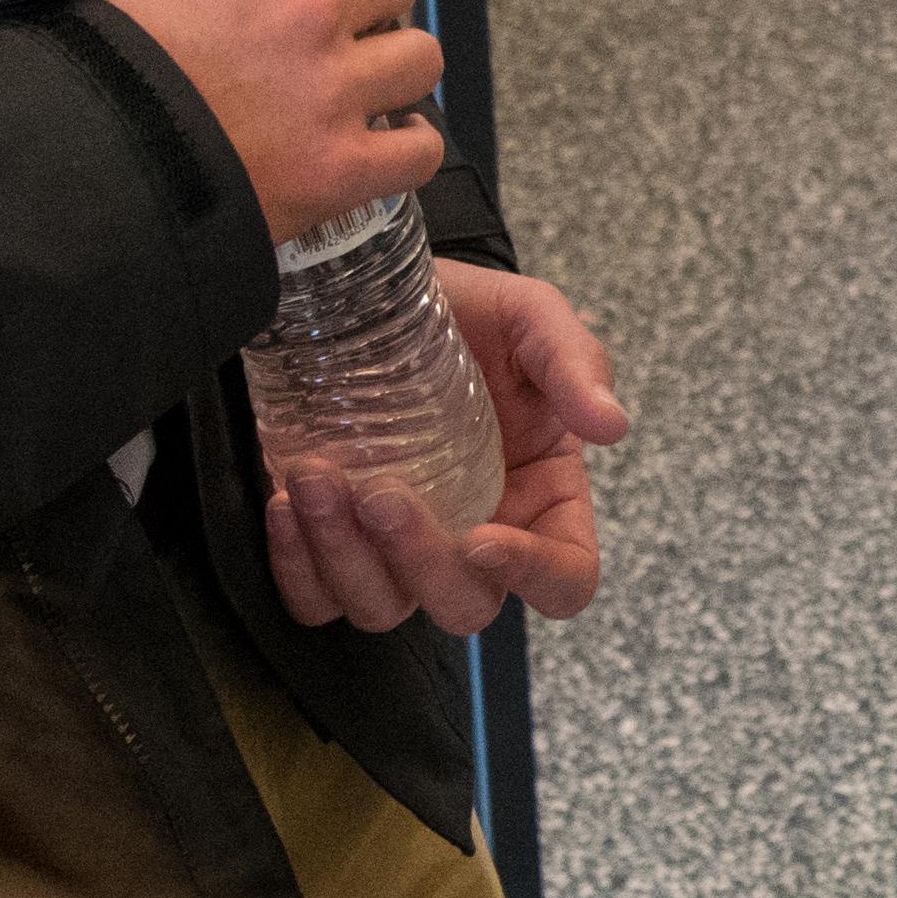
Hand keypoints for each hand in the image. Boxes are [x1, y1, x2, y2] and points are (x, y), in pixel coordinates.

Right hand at [44, 0, 443, 236]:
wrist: (68, 157)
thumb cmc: (78, 50)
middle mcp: (306, 4)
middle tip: (342, 27)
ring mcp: (328, 87)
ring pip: (420, 56)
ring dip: (396, 70)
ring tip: (366, 88)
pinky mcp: (338, 166)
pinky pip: (417, 150)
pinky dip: (406, 149)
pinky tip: (382, 146)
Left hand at [266, 265, 626, 638]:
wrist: (377, 290)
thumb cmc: (468, 311)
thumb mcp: (532, 317)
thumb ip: (574, 364)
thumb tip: (611, 426)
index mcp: (543, 501)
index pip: (565, 578)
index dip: (534, 576)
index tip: (482, 539)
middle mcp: (475, 537)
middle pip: (464, 607)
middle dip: (419, 561)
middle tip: (379, 491)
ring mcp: (400, 550)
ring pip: (382, 608)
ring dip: (343, 557)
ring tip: (315, 476)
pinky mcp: (334, 543)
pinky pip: (314, 598)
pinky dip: (297, 566)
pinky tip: (285, 501)